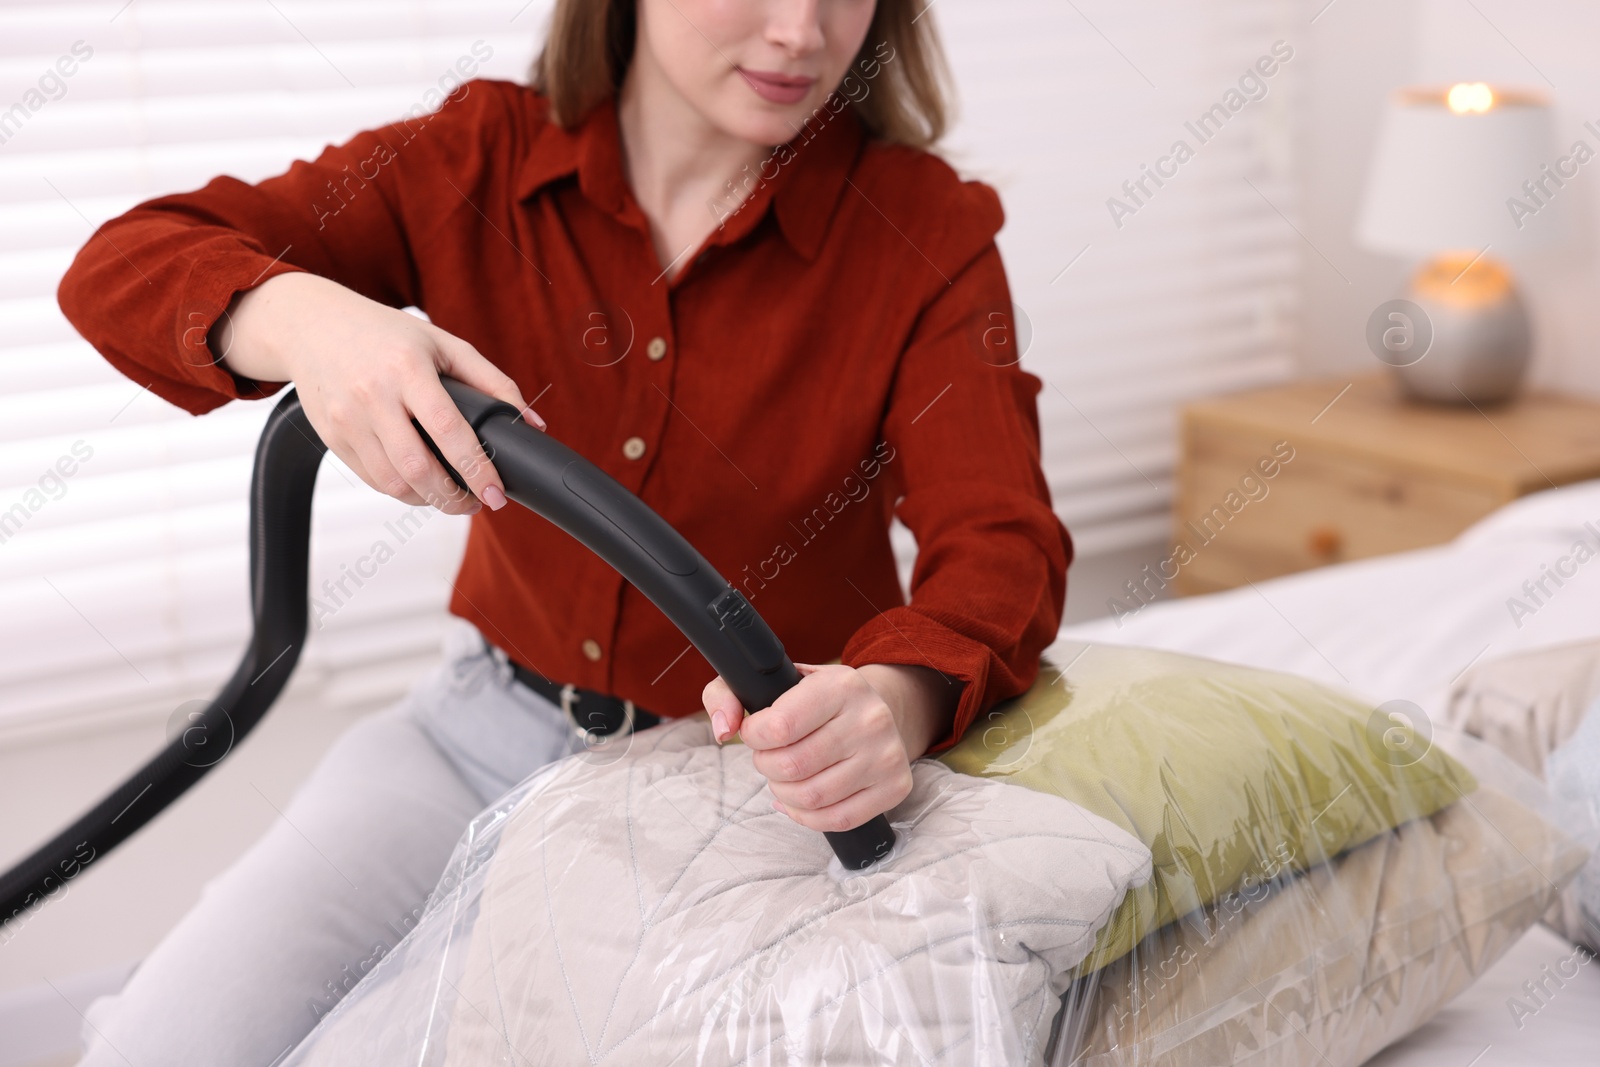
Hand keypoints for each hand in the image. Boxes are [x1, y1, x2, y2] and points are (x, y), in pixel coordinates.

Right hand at [210, 272, 544, 514]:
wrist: (313, 325)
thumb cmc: (387, 334)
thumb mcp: (445, 345)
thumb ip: (493, 383)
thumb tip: (532, 424)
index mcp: (407, 368)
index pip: (450, 431)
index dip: (477, 470)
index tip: (497, 494)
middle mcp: (373, 395)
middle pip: (418, 468)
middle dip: (453, 497)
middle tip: (477, 503)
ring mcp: (347, 419)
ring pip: (393, 482)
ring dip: (428, 500)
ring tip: (451, 495)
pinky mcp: (332, 437)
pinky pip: (372, 479)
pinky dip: (401, 490)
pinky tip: (420, 484)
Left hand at [702, 662, 957, 833]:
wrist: (877, 707)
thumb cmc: (815, 698)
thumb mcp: (773, 680)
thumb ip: (729, 694)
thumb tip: (723, 730)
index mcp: (840, 684)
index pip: (779, 727)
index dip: (754, 737)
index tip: (756, 733)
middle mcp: (871, 718)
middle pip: (793, 767)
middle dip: (767, 766)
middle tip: (770, 756)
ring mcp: (887, 755)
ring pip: (813, 797)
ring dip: (784, 793)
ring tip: (785, 776)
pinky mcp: (896, 786)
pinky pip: (838, 820)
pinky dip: (807, 816)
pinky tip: (799, 801)